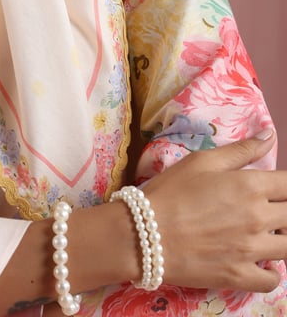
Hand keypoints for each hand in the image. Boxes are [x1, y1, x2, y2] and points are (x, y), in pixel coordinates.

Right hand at [143, 131, 286, 292]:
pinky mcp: (241, 277)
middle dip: (283, 209)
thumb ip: (241, 149)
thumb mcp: (202, 161)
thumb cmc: (170, 191)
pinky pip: (273, 280)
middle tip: (265, 208)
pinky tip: (260, 262)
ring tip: (264, 233)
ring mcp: (252, 251)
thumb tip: (270, 135)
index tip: (276, 187)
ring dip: (281, 238)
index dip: (285, 185)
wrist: (144, 234)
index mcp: (250, 186)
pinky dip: (271, 272)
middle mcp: (258, 218)